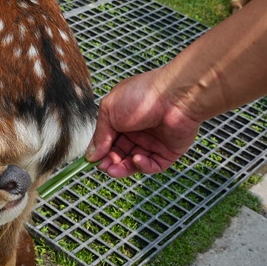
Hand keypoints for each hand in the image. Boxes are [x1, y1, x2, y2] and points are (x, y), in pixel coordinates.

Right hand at [85, 70, 202, 177]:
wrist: (176, 95)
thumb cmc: (143, 95)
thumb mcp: (109, 112)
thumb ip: (99, 135)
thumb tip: (91, 154)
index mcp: (122, 120)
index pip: (107, 141)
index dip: (100, 151)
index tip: (91, 161)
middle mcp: (137, 131)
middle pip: (119, 154)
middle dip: (110, 162)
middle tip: (103, 167)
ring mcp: (153, 142)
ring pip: (134, 163)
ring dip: (123, 168)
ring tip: (114, 169)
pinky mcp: (168, 152)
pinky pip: (153, 165)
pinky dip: (143, 166)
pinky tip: (137, 159)